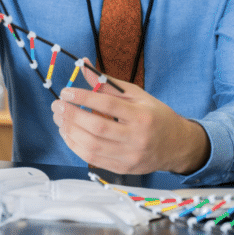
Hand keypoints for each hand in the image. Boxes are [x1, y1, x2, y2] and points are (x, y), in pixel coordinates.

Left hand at [51, 62, 210, 174]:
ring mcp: (129, 156)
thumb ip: (109, 84)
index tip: (67, 92)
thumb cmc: (156, 116)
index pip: (109, 105)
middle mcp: (136, 138)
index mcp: (143, 116)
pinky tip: (68, 133)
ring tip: (60, 118)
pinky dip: (76, 146)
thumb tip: (85, 66)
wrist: (176, 145)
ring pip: (92, 146)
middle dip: (72, 115)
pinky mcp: (122, 168)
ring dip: (70, 131)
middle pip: (98, 128)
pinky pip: (93, 159)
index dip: (85, 98)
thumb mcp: (138, 95)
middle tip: (57, 105)